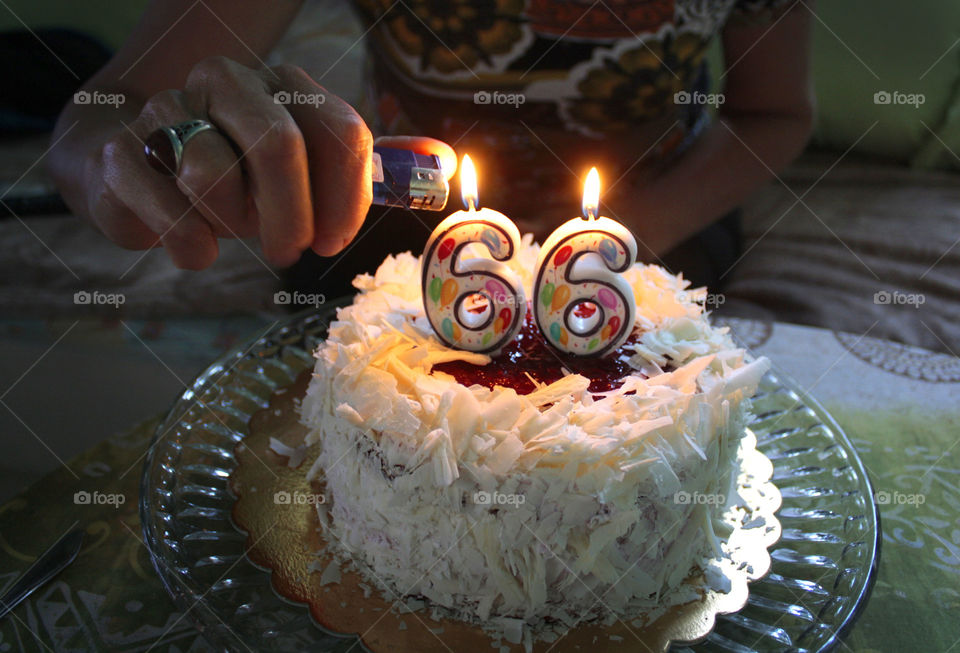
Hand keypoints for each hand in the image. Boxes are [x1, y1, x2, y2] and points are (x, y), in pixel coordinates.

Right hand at [79, 56, 454, 268]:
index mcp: (286, 88)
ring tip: (230, 227)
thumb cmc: (235, 180)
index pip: (340, 132)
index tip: (334, 242)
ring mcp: (171, 110)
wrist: (130, 166)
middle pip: (278, 144)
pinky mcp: (123, 152)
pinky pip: (169, 213)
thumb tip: (438, 170)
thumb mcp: (297, 175)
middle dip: (290, 217)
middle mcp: (231, 83)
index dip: (346, 199)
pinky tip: (194, 244)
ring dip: (232, 224)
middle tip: (287, 250)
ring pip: (213, 174)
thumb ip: (352, 174)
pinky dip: (190, 245)